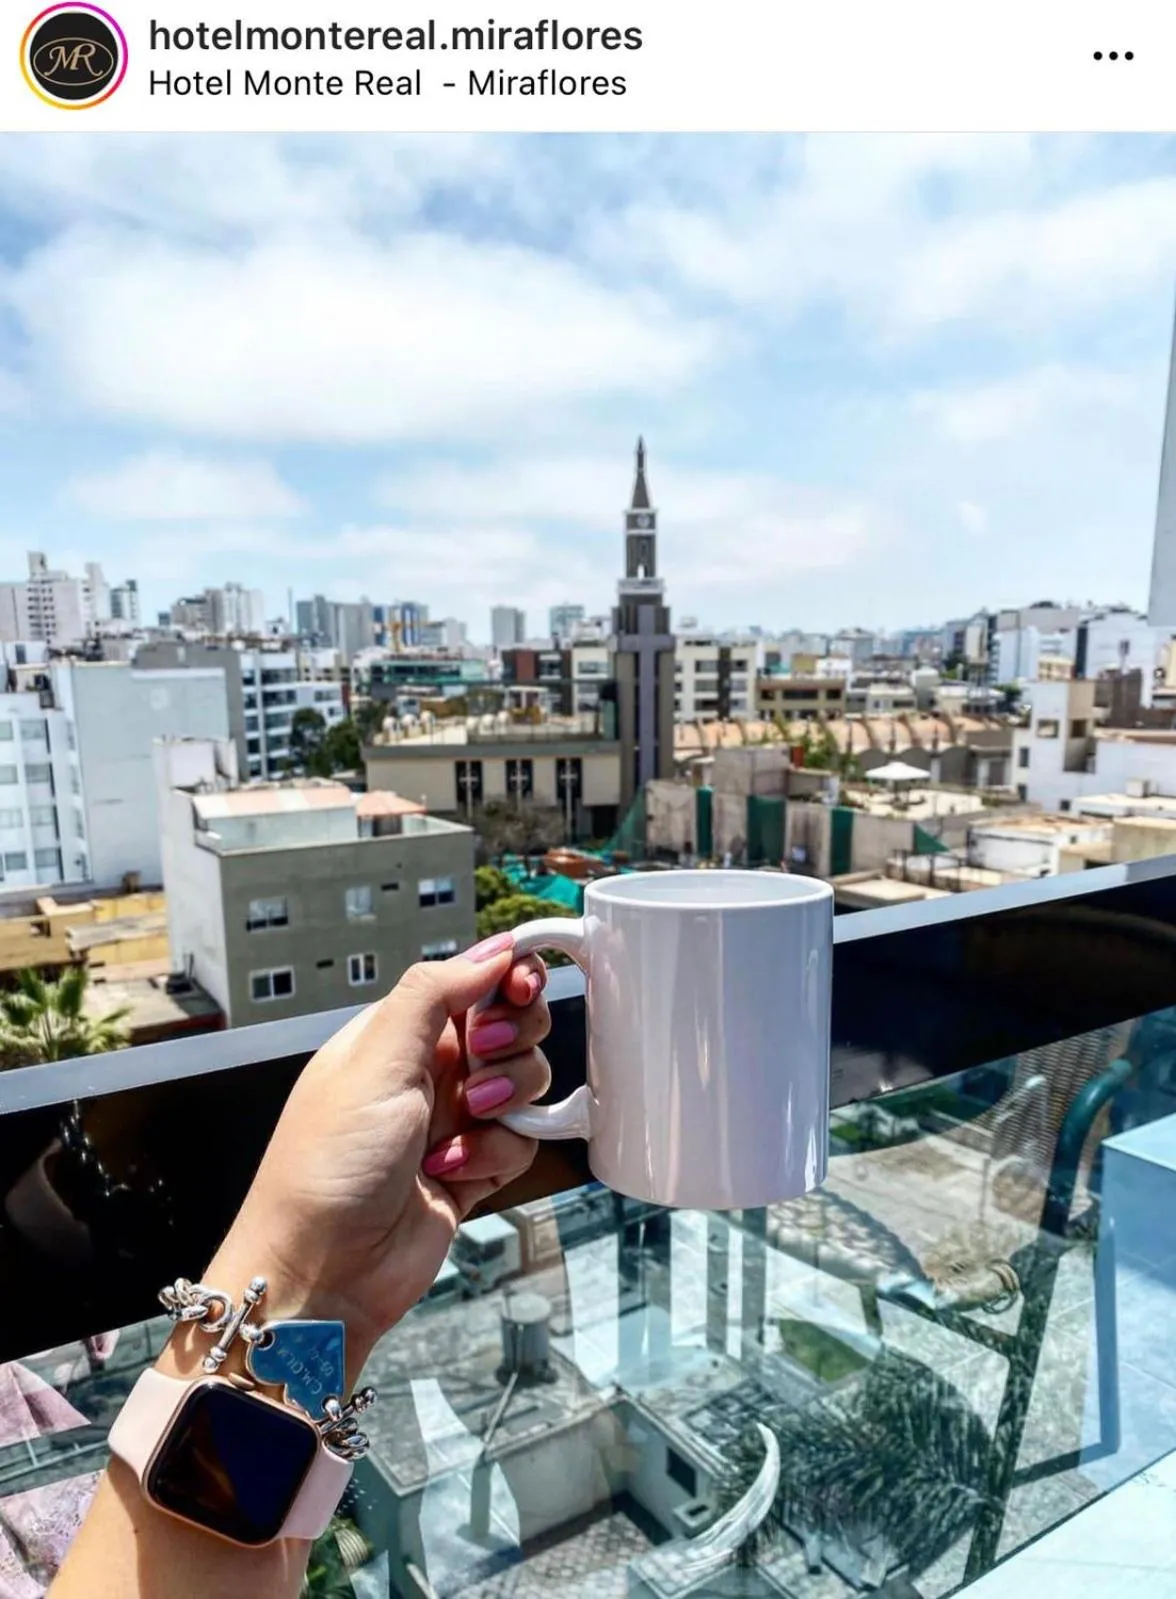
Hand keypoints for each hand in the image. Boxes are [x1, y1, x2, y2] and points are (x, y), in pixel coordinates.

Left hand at [192, 933, 549, 1382]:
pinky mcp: (470, 1171)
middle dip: (511, 1042)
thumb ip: (434, 994)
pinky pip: (517, 1143)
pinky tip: (449, 1174)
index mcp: (396, 1034)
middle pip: (509, 1028)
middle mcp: (426, 1072)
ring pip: (522, 1085)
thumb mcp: (375, 1062)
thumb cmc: (326, 1170)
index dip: (504, 982)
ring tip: (460, 1125)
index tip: (519, 989)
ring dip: (503, 1103)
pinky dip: (494, 1157)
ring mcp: (450, 1123)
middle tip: (483, 1060)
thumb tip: (489, 951)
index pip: (470, 983)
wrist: (321, 1275)